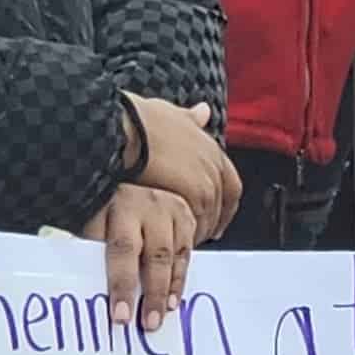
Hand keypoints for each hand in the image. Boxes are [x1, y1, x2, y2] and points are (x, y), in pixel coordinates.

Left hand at [84, 182, 199, 331]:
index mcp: (118, 206)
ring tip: (160, 316)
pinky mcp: (185, 216)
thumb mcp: (91, 227)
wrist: (120, 189)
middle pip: (154, 255)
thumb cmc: (102, 215)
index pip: (122, 249)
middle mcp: (148, 205)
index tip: (120, 316)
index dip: (122, 284)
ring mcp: (170, 209)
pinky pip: (186, 254)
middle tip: (147, 323)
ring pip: (173, 255)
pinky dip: (179, 280)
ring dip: (168, 290)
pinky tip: (172, 301)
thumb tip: (93, 297)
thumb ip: (95, 255)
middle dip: (151, 293)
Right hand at [126, 94, 240, 234]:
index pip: (230, 184)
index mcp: (211, 146)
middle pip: (222, 203)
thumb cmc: (138, 120)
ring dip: (199, 231)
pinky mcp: (196, 194)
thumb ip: (190, 118)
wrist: (124, 128)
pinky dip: (189, 234)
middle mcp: (214, 163)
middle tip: (198, 236)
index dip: (225, 204)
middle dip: (212, 221)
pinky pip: (199, 223)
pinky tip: (174, 242)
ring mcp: (208, 179)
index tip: (217, 219)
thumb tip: (204, 111)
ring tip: (181, 243)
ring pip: (211, 216)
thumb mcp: (171, 112)